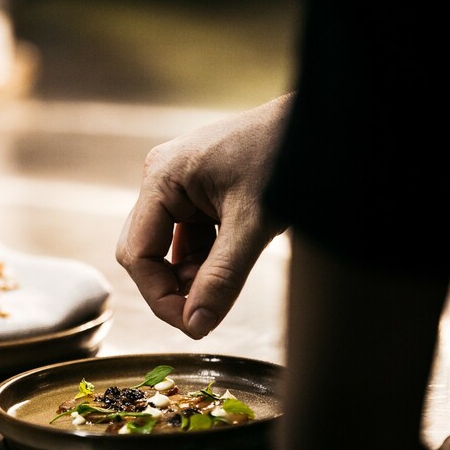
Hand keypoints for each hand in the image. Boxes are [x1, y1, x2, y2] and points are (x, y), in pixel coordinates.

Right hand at [116, 94, 291, 338]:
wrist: (311, 125)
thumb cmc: (283, 159)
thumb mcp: (254, 224)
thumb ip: (222, 276)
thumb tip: (197, 324)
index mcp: (161, 179)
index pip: (138, 254)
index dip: (160, 296)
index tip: (193, 324)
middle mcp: (160, 179)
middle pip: (145, 251)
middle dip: (172, 287)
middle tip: (204, 315)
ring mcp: (177, 184)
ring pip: (166, 248)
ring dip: (190, 275)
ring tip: (224, 288)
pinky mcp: (195, 191)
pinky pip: (186, 236)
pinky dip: (203, 259)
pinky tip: (229, 267)